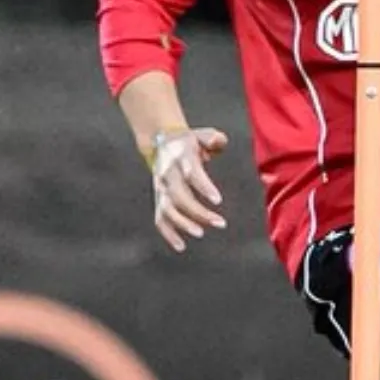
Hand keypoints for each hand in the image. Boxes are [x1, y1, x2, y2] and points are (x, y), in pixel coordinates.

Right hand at [148, 126, 229, 251]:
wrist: (162, 143)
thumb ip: (214, 138)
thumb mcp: (202, 134)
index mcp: (180, 157)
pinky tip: (181, 246)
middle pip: (180, 196)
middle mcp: (167, 174)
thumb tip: (219, 141)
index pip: (191, 173)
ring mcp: (161, 188)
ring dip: (183, 224)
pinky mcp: (159, 199)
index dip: (204, 187)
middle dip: (198, 211)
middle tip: (219, 223)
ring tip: (201, 233)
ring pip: (168, 209)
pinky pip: (160, 219)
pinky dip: (168, 233)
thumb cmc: (190, 142)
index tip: (218, 200)